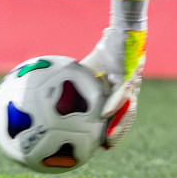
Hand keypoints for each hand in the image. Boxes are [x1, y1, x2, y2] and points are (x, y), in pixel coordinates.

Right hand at [80, 0, 149, 148]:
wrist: (123, 30)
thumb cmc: (108, 46)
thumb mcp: (86, 66)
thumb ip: (73, 77)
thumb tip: (46, 83)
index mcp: (119, 91)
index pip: (119, 116)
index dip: (112, 130)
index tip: (100, 144)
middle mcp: (127, 90)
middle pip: (126, 117)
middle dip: (118, 133)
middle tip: (105, 147)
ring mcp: (130, 83)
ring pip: (127, 110)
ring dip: (117, 126)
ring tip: (107, 140)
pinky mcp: (130, 74)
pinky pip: (121, 93)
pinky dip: (113, 105)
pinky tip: (103, 115)